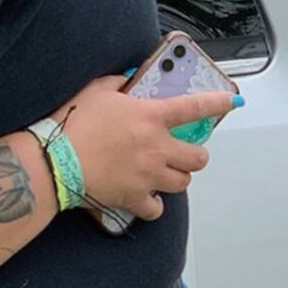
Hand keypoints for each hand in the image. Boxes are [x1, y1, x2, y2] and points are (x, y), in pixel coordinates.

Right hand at [55, 76, 235, 221]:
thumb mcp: (95, 91)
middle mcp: (157, 147)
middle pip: (198, 157)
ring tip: (162, 173)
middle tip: (182, 152)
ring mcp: (149, 175)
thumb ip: (117, 82)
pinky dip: (153, 204)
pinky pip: (157, 208)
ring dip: (176, 177)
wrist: (55, 161)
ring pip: (183, 183)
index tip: (232, 102)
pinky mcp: (135, 198)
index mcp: (150, 117)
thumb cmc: (73, 123)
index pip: (194, 108)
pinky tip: (143, 196)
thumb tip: (128, 79)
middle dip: (195, 155)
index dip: (217, 103)